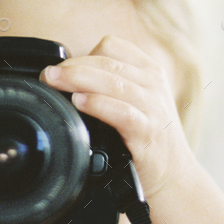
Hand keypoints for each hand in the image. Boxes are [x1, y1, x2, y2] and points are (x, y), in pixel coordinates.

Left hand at [40, 35, 195, 199]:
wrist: (176, 176)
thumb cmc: (149, 138)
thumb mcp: (138, 100)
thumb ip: (112, 85)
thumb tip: (67, 78)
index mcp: (149, 70)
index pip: (112, 46)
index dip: (83, 55)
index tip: (61, 68)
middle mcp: (153, 84)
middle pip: (106, 62)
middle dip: (72, 67)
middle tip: (47, 75)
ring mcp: (153, 106)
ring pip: (112, 82)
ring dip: (78, 80)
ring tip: (54, 83)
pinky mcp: (148, 131)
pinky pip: (122, 111)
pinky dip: (98, 104)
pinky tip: (79, 103)